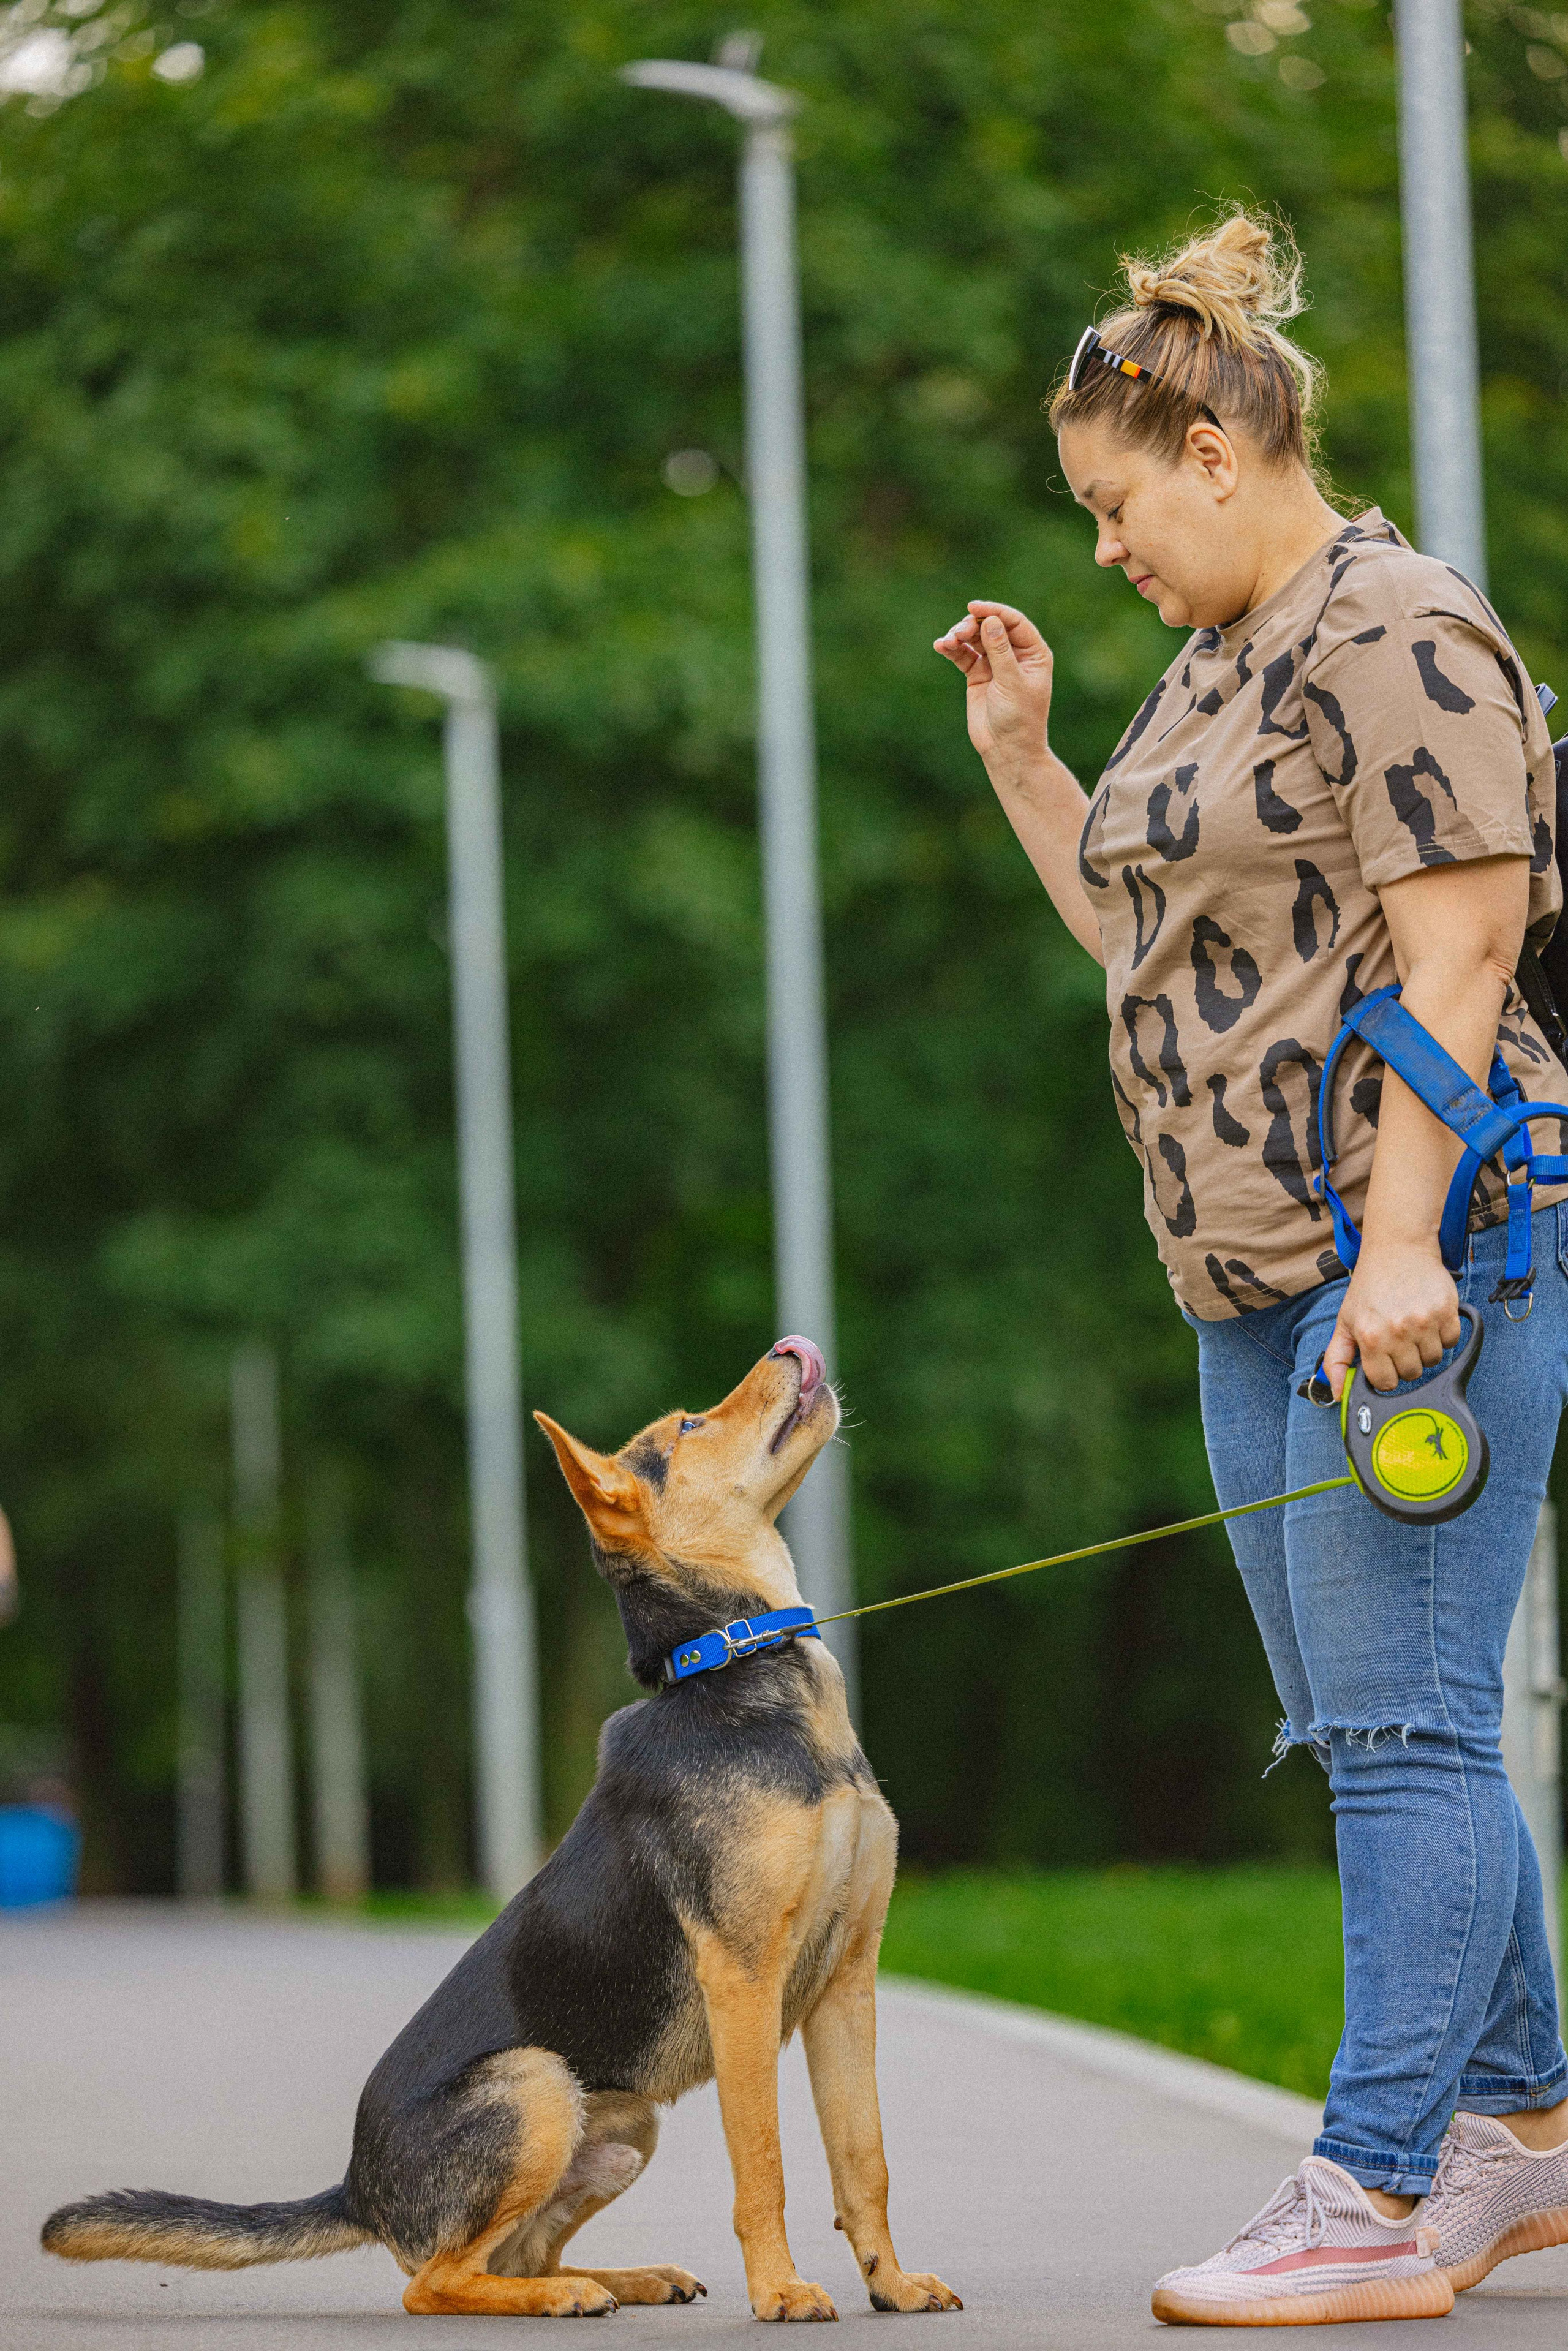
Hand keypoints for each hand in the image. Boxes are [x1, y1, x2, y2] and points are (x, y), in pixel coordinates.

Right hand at [933, 601, 1054, 783]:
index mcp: (1033, 653)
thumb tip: (990, 621)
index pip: (1014, 622)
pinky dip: (952, 649)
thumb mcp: (1011, 682)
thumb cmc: (1018, 718)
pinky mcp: (977, 675)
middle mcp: (1015, 654)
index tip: (973, 608)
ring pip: (975, 638)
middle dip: (972, 625)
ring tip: (948, 642)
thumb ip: (1000, 651)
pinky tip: (941, 646)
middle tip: (958, 633)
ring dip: (960, 636)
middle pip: (991, 626)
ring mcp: (995, 664)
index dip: (994, 611)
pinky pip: (963, 655)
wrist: (1007, 750)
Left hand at [1321, 1241, 1460, 1399]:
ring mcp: (1425, 1322)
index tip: (1384, 1359)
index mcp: (1371, 1337)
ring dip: (1425, 1349)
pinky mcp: (1447, 1311)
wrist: (1398, 1249)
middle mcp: (1398, 1332)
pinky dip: (1443, 1335)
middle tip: (1398, 1338)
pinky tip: (1429, 1318)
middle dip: (1405, 1361)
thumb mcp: (1345, 1321)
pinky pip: (1452, 1342)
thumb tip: (1335, 1393)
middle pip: (1412, 1374)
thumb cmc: (1370, 1287)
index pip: (1385, 1383)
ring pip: (1434, 1361)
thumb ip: (1337, 1359)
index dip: (1385, 1374)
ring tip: (1413, 1326)